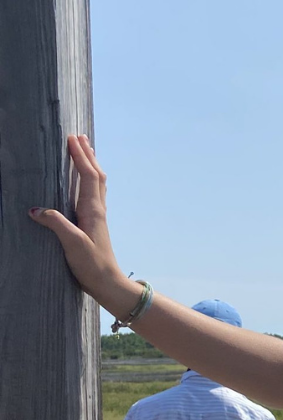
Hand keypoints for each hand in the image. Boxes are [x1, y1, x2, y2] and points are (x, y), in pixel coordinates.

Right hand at [30, 135, 136, 313]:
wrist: (108, 283)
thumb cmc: (92, 265)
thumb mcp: (73, 245)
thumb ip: (57, 225)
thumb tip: (36, 209)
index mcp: (93, 210)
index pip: (88, 176)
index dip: (80, 157)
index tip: (72, 139)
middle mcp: (98, 210)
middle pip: (96, 175)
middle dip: (87, 154)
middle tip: (80, 136)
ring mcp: (97, 217)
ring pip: (97, 184)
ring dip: (90, 165)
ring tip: (85, 151)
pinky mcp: (94, 225)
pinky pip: (93, 194)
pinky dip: (89, 180)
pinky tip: (84, 183)